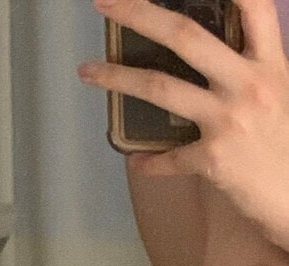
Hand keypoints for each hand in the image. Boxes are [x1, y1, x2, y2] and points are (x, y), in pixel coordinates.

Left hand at [78, 0, 288, 248]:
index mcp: (269, 62)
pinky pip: (169, 157)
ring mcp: (229, 120)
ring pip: (161, 87)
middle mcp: (249, 84)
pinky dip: (149, 161)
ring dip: (117, 78)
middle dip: (140, 13)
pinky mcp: (213, 159)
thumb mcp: (279, 93)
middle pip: (186, 35)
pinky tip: (136, 161)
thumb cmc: (284, 144)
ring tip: (86, 72)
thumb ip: (248, 67)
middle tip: (104, 2)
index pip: (253, 6)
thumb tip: (206, 54)